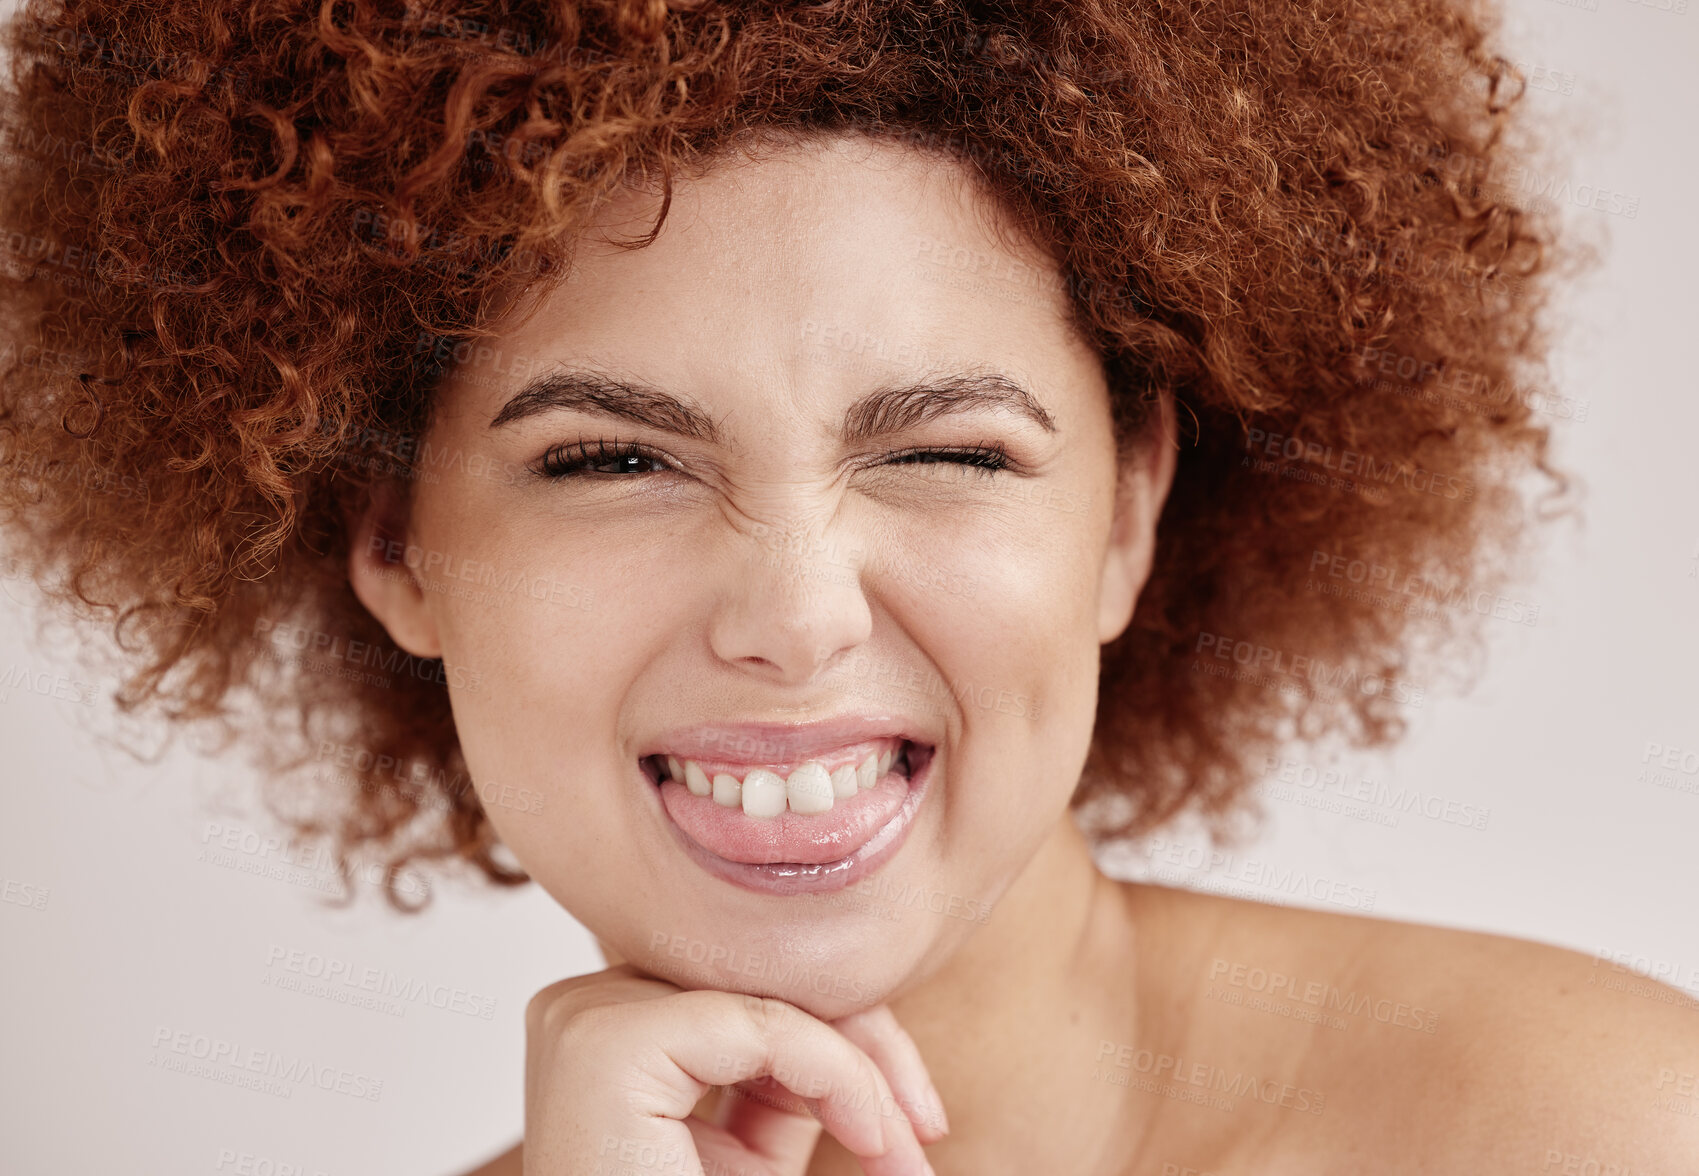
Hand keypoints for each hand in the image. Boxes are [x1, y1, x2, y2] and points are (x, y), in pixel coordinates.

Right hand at [522, 963, 947, 1175]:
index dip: (843, 1045)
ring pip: (772, 996)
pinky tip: (871, 1137)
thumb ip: (791, 1079)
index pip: (748, 992)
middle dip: (863, 1053)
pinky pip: (764, 1025)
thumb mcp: (753, 1152)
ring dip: (861, 1073)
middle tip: (925, 1130)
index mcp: (607, 1024)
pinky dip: (837, 1077)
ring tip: (902, 1151)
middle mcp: (585, 1005)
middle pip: (761, 982)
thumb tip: (874, 1027)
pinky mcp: (607, 1044)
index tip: (916, 1124)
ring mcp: (587, 1016)